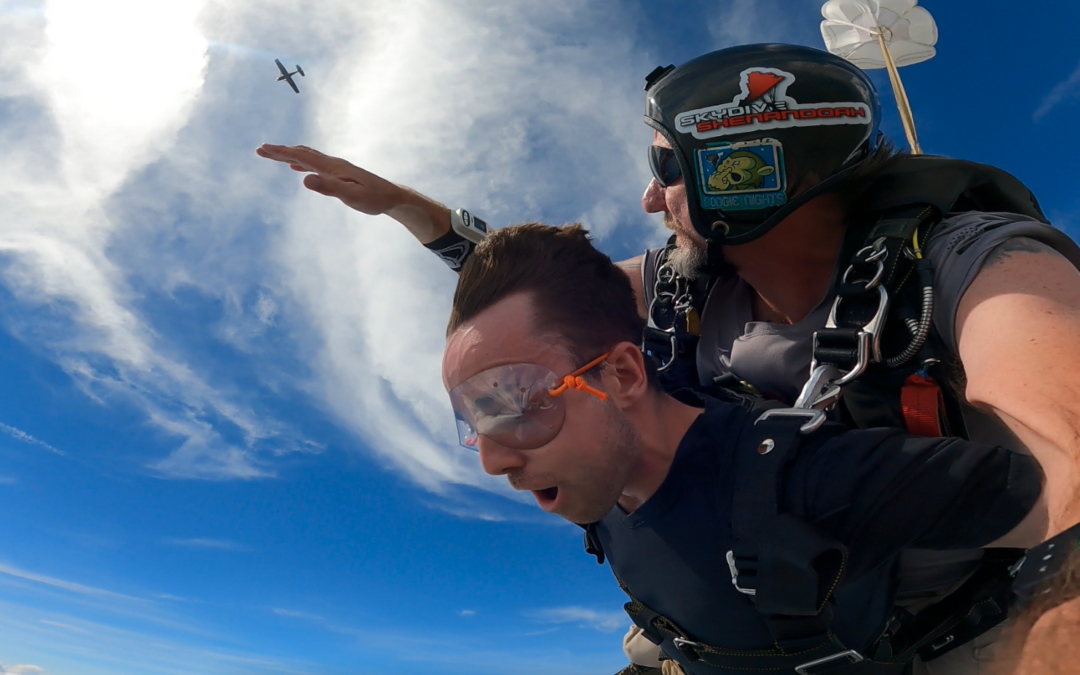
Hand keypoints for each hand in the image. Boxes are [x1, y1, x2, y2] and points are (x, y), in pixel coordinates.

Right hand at [256, 144, 401, 214]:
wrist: (393, 196)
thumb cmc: (374, 199)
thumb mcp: (352, 197)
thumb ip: (329, 188)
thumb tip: (305, 179)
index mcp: (333, 167)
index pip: (302, 156)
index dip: (281, 153)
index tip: (263, 149)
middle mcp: (333, 164)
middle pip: (302, 154)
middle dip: (280, 151)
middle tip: (260, 149)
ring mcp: (336, 168)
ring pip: (307, 158)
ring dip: (289, 155)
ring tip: (272, 154)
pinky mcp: (339, 174)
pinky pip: (315, 165)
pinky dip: (301, 163)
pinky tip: (297, 168)